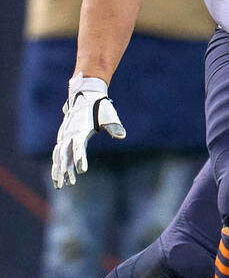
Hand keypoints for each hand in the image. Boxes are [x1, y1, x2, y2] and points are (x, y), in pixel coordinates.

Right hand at [51, 73, 125, 188]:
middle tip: (66, 185)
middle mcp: (69, 133)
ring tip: (60, 185)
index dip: (79, 159)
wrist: (86, 93)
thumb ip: (114, 125)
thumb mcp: (108, 114)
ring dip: (58, 170)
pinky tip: (58, 174)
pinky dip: (58, 162)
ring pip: (59, 155)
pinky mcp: (64, 135)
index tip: (82, 171)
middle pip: (64, 155)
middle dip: (64, 171)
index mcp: (80, 130)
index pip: (78, 148)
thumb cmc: (99, 105)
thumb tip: (122, 135)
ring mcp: (65, 134)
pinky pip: (59, 151)